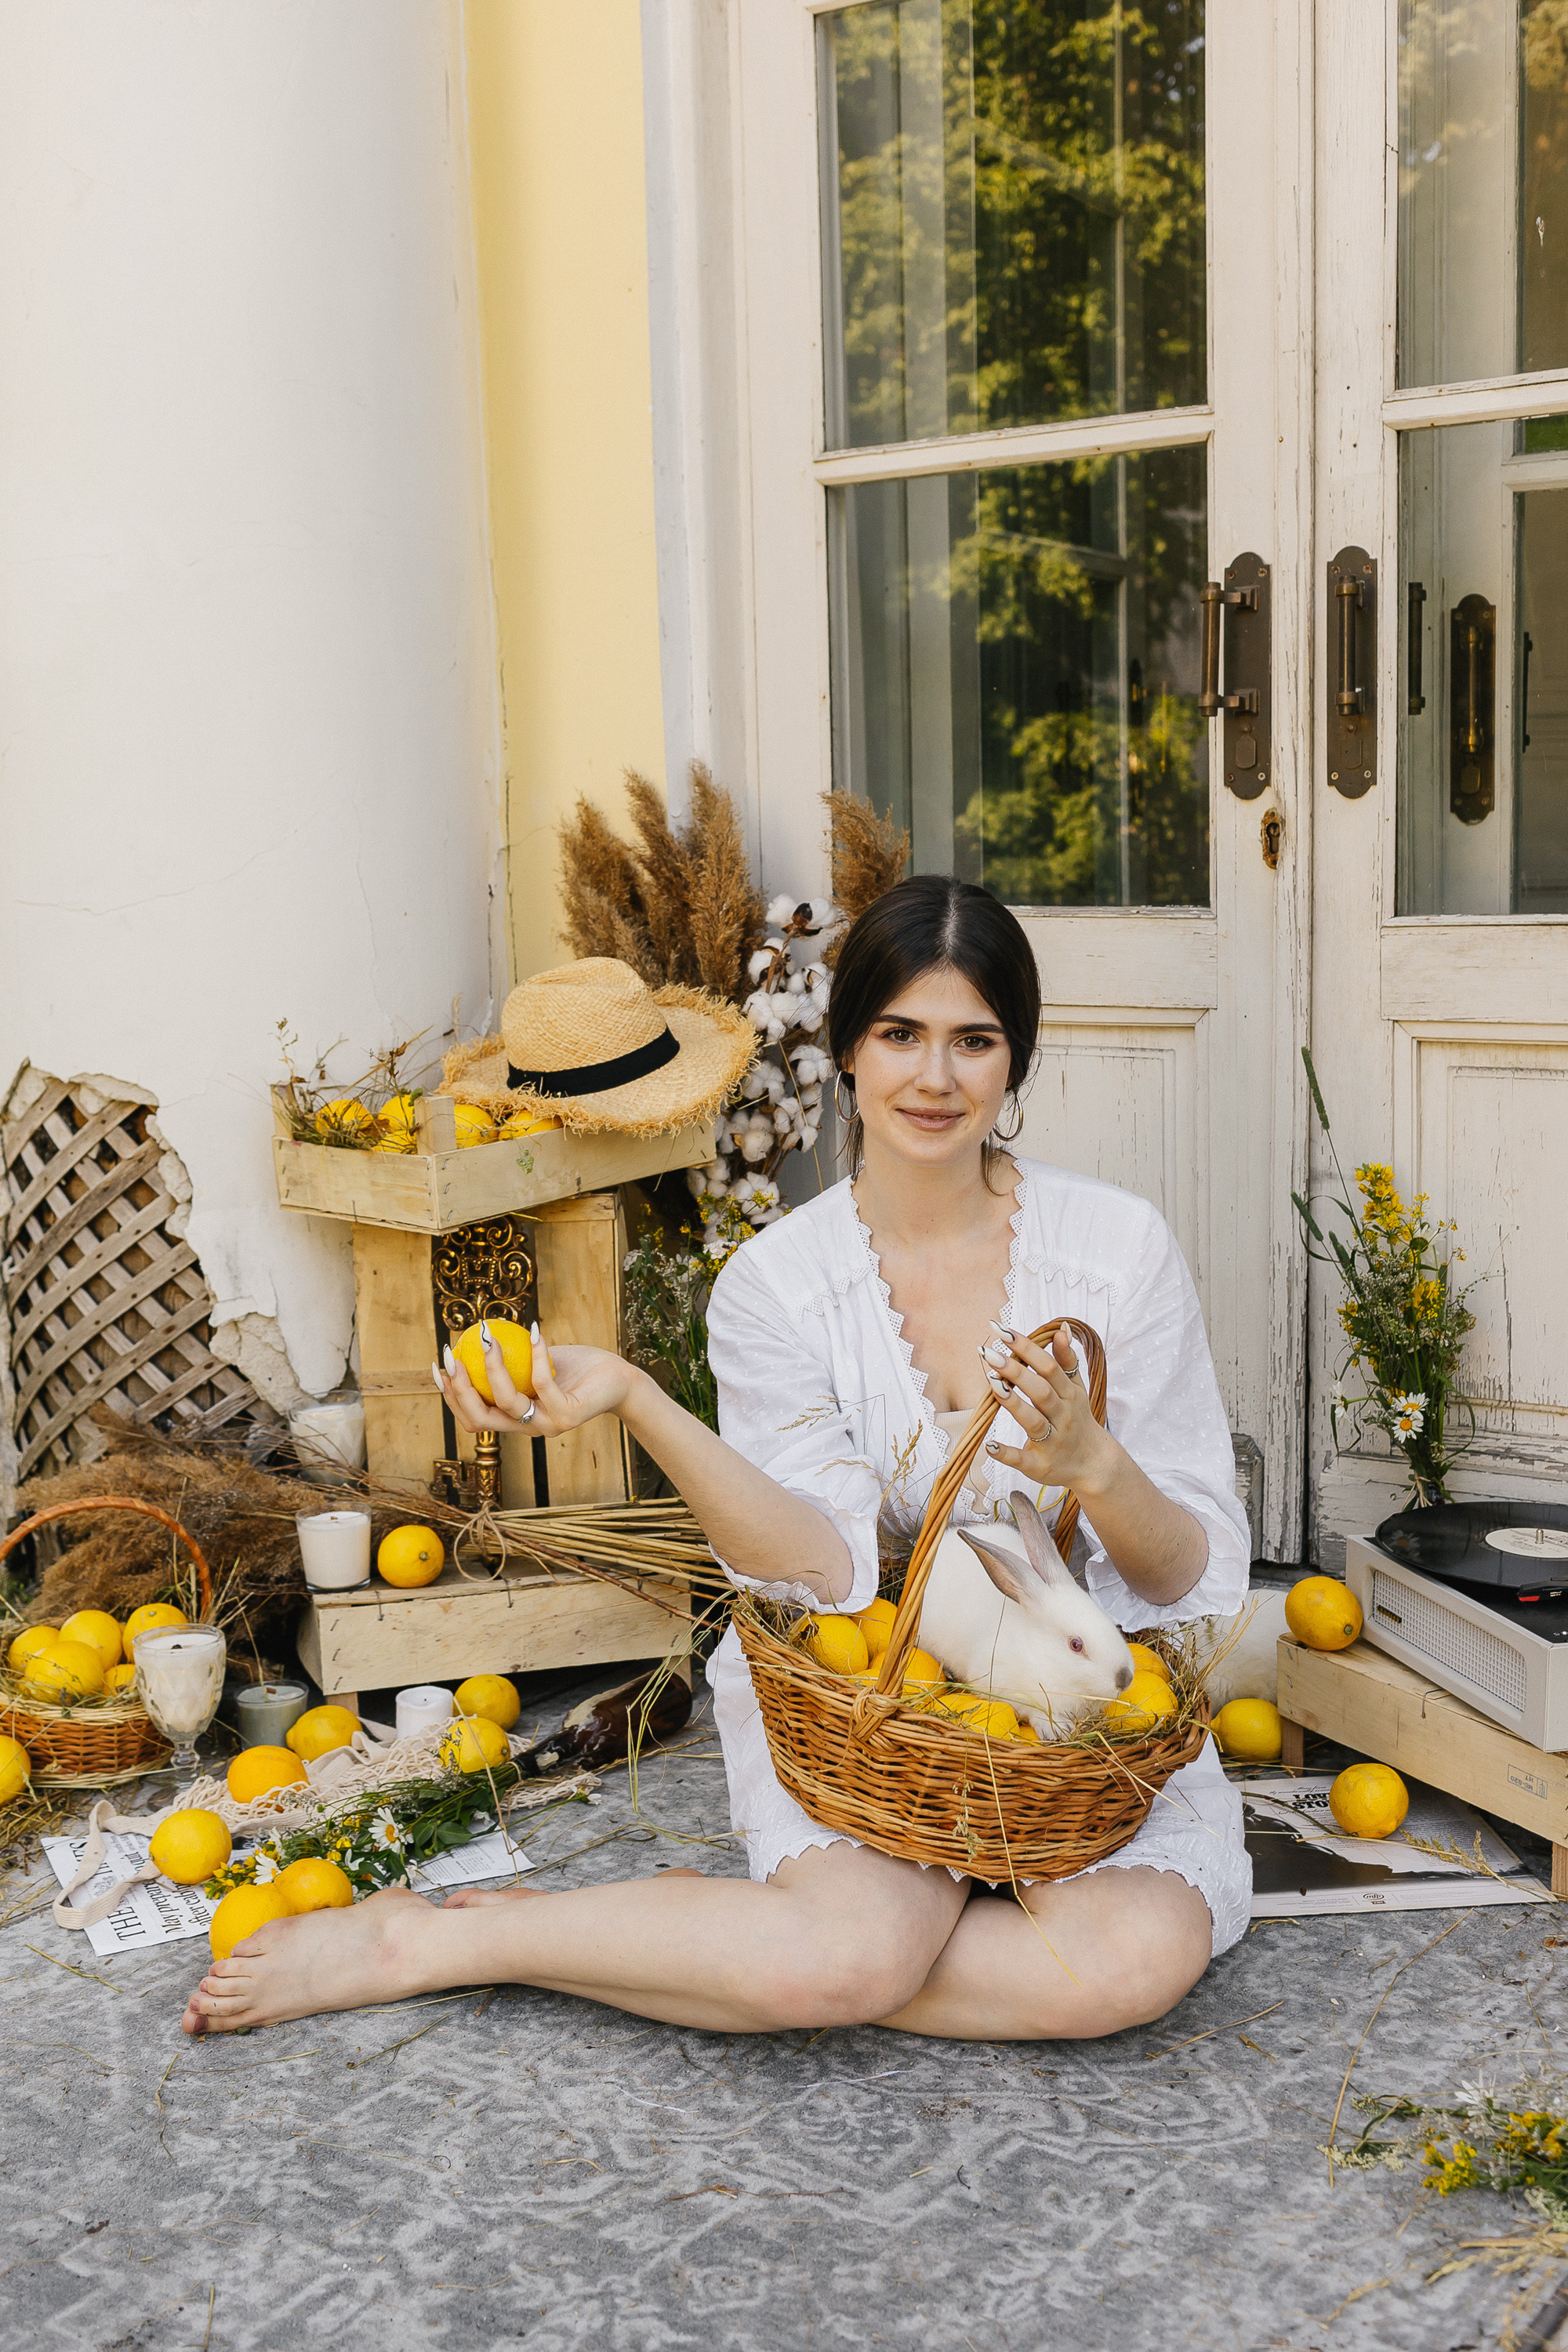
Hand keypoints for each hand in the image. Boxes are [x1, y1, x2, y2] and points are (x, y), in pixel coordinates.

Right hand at [433, 1321, 634, 1438]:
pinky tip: (534, 1331)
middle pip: (480, 1418)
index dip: (451, 1396)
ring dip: (491, 1368)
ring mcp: (548, 1425)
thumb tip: (473, 1336)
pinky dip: (535, 1355)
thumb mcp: (536, 1362)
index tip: (439, 1366)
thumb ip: (509, 1359)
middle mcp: (528, 1428)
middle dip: (459, 1388)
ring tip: (487, 1337)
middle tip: (452, 1354)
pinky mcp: (569, 1416)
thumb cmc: (575, 1369)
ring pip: (507, 1403)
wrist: (618, 1381)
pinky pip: (543, 1383)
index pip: (473, 1417)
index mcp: (515, 1419)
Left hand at [979, 1324, 1118, 1498]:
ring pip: (1033, 1421)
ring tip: (992, 1383)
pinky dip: (1006, 1453)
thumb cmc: (1078, 1420)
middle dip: (1015, 1371)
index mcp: (1069, 1395)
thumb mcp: (1077, 1389)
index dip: (1026, 1348)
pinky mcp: (1039, 1466)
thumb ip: (1067, 1360)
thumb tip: (1061, 1328)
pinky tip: (990, 1444)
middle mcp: (1062, 1417)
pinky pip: (1022, 1459)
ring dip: (1013, 1403)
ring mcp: (1051, 1442)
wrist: (1094, 1466)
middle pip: (1040, 1391)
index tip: (1001, 1330)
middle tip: (989, 1352)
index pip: (1048, 1367)